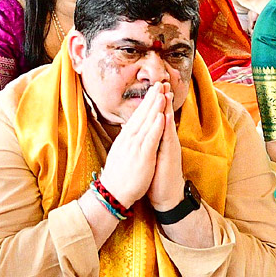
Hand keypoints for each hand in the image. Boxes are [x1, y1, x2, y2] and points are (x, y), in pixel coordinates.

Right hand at [98, 84, 164, 208]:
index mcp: (125, 138)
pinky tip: (161, 116)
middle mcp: (129, 139)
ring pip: (146, 123)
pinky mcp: (142, 156)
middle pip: (141, 115)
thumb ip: (125, 138)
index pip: (137, 116)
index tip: (154, 90)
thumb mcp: (121, 152)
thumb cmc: (119, 175)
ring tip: (162, 93)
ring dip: (155, 107)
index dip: (146, 102)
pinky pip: (150, 138)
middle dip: (151, 99)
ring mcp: (135, 146)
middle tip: (159, 83)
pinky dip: (156, 127)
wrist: (113, 193)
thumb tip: (127, 126)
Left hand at [148, 86, 186, 210]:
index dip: (155, 103)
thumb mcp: (150, 156)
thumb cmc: (157, 177)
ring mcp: (169, 147)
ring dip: (166, 107)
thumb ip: (147, 142)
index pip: (156, 118)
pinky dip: (166, 126)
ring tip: (165, 92)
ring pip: (167, 123)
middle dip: (162, 99)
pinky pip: (168, 137)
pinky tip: (165, 116)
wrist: (166, 195)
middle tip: (161, 82)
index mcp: (159, 140)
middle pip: (163, 116)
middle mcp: (166, 140)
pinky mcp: (170, 155)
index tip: (153, 89)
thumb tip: (136, 131)